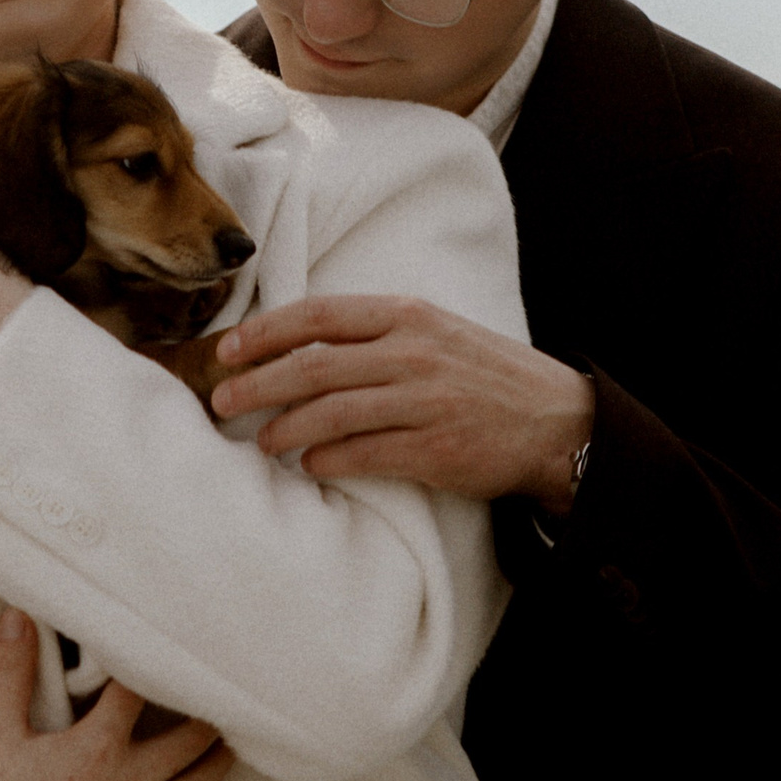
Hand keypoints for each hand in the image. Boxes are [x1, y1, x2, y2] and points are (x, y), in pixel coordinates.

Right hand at [0, 609, 234, 780]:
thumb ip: (15, 669)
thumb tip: (18, 612)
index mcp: (97, 746)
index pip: (144, 693)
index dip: (160, 669)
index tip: (176, 653)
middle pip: (190, 740)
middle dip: (207, 716)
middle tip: (221, 697)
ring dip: (216, 762)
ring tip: (227, 741)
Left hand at [210, 295, 595, 510]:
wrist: (558, 422)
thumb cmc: (487, 376)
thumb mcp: (437, 332)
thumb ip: (378, 333)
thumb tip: (302, 345)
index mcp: (408, 315)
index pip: (319, 316)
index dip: (265, 332)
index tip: (228, 349)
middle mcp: (413, 353)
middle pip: (312, 367)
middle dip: (256, 384)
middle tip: (222, 401)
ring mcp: (425, 401)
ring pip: (330, 413)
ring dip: (285, 428)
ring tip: (262, 440)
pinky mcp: (435, 448)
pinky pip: (363, 454)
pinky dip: (327, 460)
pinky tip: (311, 464)